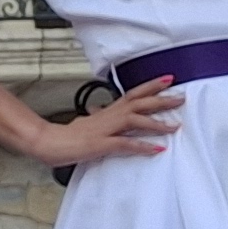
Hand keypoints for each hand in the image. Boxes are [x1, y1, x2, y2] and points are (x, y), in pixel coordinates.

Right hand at [30, 83, 178, 167]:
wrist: (47, 142)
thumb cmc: (66, 135)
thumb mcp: (84, 122)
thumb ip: (95, 116)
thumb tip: (96, 111)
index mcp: (107, 112)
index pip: (133, 94)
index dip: (151, 86)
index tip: (168, 80)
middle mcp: (109, 117)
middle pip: (138, 103)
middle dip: (161, 100)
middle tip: (180, 97)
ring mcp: (105, 130)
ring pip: (135, 120)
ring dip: (156, 123)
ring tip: (174, 126)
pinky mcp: (101, 144)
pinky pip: (125, 143)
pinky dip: (142, 145)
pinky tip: (156, 148)